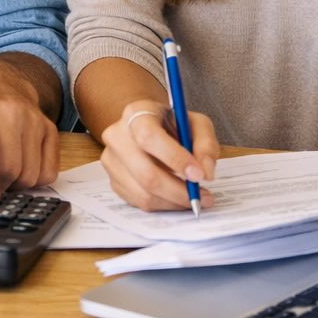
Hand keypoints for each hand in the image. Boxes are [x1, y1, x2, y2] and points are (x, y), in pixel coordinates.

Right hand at [99, 99, 219, 211]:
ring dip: (174, 201)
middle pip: (145, 173)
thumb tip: (205, 173)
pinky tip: (177, 196)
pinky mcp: (113, 180)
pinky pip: (140, 202)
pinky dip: (164, 204)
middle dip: (179, 190)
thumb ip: (205, 144)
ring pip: (143, 193)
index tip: (199, 175)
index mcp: (136, 113)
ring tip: (194, 197)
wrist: (150, 127)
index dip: (175, 158)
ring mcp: (112, 160)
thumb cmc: (174, 124)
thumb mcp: (197, 123)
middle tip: (203, 196)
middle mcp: (117, 136)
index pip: (149, 137)